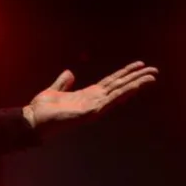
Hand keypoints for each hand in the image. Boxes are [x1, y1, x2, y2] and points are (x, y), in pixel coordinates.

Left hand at [22, 61, 157, 137]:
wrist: (31, 120)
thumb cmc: (41, 110)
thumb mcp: (53, 91)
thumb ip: (63, 83)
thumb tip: (69, 73)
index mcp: (87, 95)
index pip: (111, 82)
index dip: (125, 73)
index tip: (139, 65)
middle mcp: (93, 101)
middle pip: (119, 86)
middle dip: (136, 78)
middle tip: (154, 70)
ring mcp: (93, 107)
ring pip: (119, 93)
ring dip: (135, 85)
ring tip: (151, 77)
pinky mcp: (90, 112)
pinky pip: (109, 101)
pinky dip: (122, 93)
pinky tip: (134, 87)